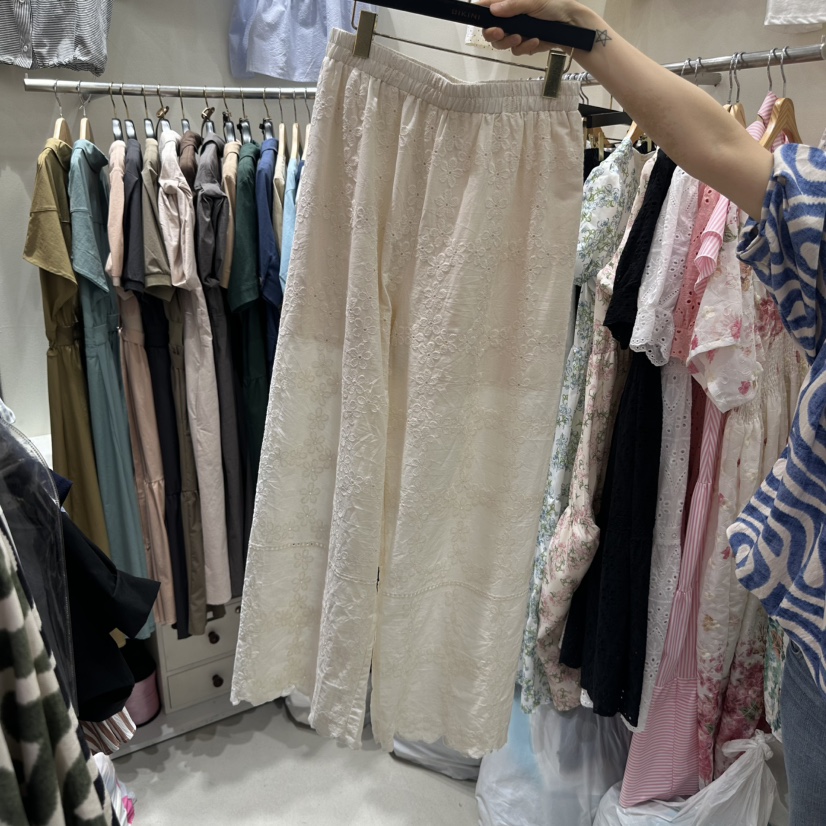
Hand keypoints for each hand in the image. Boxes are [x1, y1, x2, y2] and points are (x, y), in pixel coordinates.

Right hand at [475, 0, 599, 56]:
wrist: (571, 25)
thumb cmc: (555, 6)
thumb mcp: (534, 1)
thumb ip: (513, 5)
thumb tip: (494, 9)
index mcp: (509, 3)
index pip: (488, 6)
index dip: (480, 12)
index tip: (478, 18)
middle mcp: (510, 18)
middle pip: (490, 30)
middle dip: (493, 34)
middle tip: (499, 33)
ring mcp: (516, 31)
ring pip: (501, 43)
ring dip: (509, 42)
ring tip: (521, 37)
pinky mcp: (524, 44)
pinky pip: (516, 50)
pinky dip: (524, 47)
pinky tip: (534, 41)